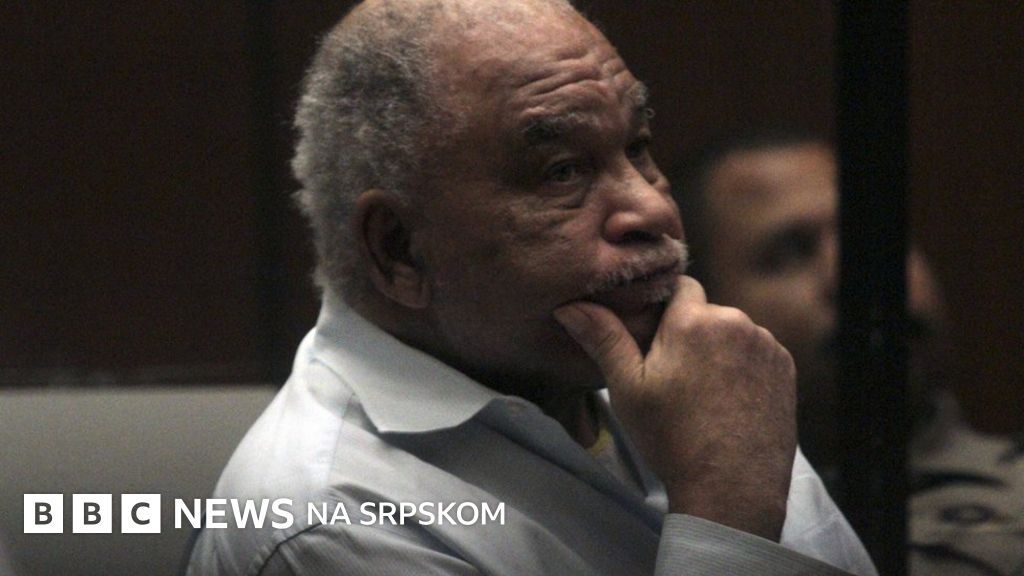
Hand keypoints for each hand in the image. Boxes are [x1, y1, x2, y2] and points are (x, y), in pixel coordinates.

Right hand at [554, 276, 796, 539]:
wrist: (732, 489)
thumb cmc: (672, 439)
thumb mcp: (627, 389)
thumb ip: (604, 339)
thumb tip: (569, 305)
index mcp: (693, 320)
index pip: (679, 286)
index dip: (664, 307)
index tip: (654, 336)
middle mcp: (736, 321)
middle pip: (706, 313)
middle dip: (691, 333)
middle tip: (674, 375)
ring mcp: (766, 345)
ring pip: (733, 333)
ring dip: (719, 349)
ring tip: (704, 393)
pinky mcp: (786, 368)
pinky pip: (757, 353)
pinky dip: (744, 367)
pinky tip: (729, 400)